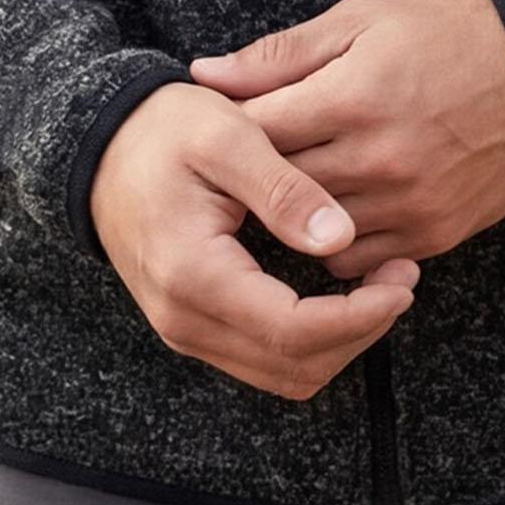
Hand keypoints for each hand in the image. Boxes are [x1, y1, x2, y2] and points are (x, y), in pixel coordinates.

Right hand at [89, 79, 419, 401]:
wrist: (102, 145)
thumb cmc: (163, 130)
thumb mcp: (227, 137)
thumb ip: (282, 189)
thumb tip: (341, 240)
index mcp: (193, 273)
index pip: (291, 331)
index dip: (359, 317)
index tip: (401, 282)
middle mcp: (184, 318)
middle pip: (294, 366)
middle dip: (360, 331)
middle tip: (402, 278)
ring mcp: (185, 329)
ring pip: (283, 374)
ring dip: (341, 340)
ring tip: (380, 285)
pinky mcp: (193, 324)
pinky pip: (264, 358)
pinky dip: (312, 338)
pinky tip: (340, 292)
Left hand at [190, 0, 504, 280]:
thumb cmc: (445, 36)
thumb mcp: (361, 21)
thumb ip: (280, 54)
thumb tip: (205, 74)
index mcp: (352, 96)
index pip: (255, 132)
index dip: (225, 132)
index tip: (211, 129)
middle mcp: (377, 157)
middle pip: (278, 188)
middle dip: (249, 179)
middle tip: (230, 170)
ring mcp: (407, 201)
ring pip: (312, 232)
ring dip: (286, 217)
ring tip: (272, 195)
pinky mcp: (433, 233)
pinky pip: (357, 258)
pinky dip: (332, 244)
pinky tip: (323, 218)